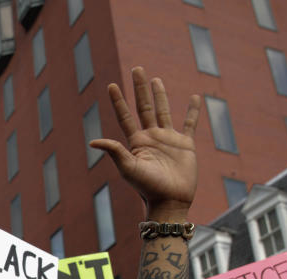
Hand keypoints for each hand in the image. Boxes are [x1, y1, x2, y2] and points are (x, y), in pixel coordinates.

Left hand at [91, 67, 199, 217]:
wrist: (170, 201)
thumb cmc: (147, 188)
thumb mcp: (128, 169)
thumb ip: (114, 152)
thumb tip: (92, 142)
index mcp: (136, 142)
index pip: (125, 116)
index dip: (118, 101)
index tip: (111, 85)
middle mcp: (151, 137)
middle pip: (144, 107)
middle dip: (140, 88)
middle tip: (137, 69)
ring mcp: (168, 139)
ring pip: (164, 111)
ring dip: (160, 94)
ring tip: (155, 79)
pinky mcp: (185, 145)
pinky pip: (190, 124)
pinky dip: (193, 111)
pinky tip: (194, 98)